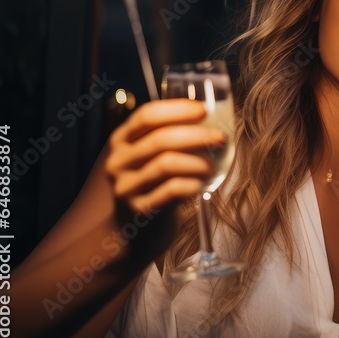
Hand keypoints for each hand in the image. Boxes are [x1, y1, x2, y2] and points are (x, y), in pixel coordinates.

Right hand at [104, 99, 224, 224]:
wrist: (132, 227)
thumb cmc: (152, 181)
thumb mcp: (149, 155)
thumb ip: (169, 135)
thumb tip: (211, 117)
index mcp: (121, 139)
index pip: (147, 116)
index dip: (177, 109)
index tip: (203, 110)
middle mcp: (119, 161)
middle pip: (160, 140)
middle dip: (196, 135)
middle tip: (219, 137)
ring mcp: (126, 186)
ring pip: (166, 164)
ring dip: (197, 161)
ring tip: (212, 165)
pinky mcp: (139, 209)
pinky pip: (171, 190)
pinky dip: (191, 183)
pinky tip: (201, 183)